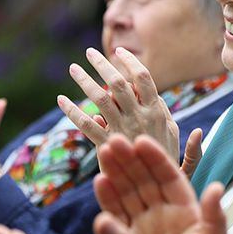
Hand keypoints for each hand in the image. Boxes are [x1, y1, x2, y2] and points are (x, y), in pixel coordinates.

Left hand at [59, 47, 178, 161]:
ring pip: (100, 99)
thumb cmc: (165, 155)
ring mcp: (121, 130)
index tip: (118, 51)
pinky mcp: (107, 144)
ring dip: (84, 81)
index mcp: (156, 111)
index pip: (143, 78)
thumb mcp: (172, 130)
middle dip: (102, 64)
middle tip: (89, 52)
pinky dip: (71, 111)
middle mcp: (139, 117)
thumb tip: (145, 89)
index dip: (129, 61)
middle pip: (118, 83)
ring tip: (73, 68)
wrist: (156, 182)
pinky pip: (85, 125)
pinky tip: (61, 99)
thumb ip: (160, 107)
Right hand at [94, 133, 226, 233]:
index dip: (157, 160)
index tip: (142, 142)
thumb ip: (215, 220)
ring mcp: (145, 226)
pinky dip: (108, 199)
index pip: (171, 179)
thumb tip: (217, 187)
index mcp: (187, 213)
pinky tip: (99, 182)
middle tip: (115, 141)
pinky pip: (117, 215)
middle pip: (146, 180)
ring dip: (117, 172)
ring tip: (104, 152)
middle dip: (132, 160)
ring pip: (129, 193)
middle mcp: (164, 215)